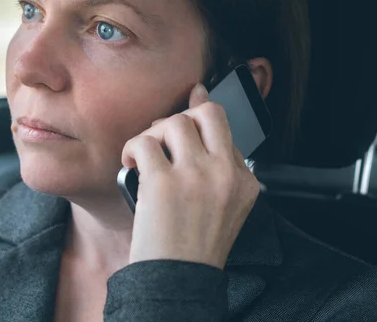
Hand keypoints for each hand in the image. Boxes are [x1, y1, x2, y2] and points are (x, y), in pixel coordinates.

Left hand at [121, 83, 260, 269]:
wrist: (179, 280)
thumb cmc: (196, 244)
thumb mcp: (225, 204)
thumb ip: (217, 158)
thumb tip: (200, 96)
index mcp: (245, 181)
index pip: (225, 134)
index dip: (199, 135)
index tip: (183, 143)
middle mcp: (226, 173)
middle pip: (210, 113)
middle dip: (185, 117)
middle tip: (168, 139)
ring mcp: (196, 176)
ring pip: (175, 122)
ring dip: (155, 134)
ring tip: (147, 155)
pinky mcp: (163, 183)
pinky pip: (144, 143)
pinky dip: (132, 149)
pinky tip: (131, 164)